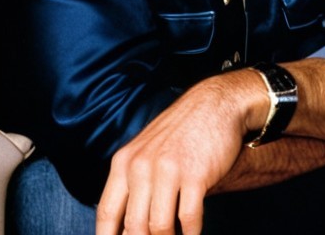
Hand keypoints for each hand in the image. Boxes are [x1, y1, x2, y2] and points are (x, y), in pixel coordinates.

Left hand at [96, 71, 264, 234]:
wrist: (217, 103)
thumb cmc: (182, 132)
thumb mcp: (147, 150)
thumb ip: (133, 183)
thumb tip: (127, 228)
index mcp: (124, 162)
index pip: (107, 214)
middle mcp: (141, 166)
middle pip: (133, 227)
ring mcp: (168, 170)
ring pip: (159, 227)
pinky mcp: (195, 174)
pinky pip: (188, 218)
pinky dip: (191, 233)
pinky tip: (193, 234)